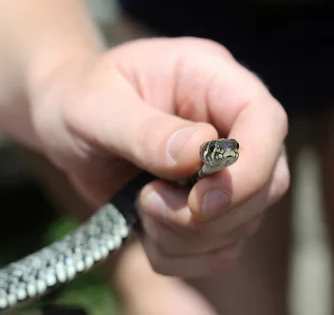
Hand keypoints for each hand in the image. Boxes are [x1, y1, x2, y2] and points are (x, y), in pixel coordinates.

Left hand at [31, 37, 289, 277]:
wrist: (65, 122)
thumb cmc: (78, 98)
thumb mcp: (96, 106)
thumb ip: (144, 129)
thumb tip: (200, 153)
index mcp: (212, 77)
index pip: (266, 120)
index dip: (250, 167)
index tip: (200, 200)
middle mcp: (230, 121)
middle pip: (268, 181)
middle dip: (210, 213)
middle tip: (148, 202)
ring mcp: (226, 167)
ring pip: (246, 223)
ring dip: (188, 237)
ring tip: (139, 207)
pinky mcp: (211, 205)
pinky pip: (220, 250)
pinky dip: (181, 256)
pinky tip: (145, 230)